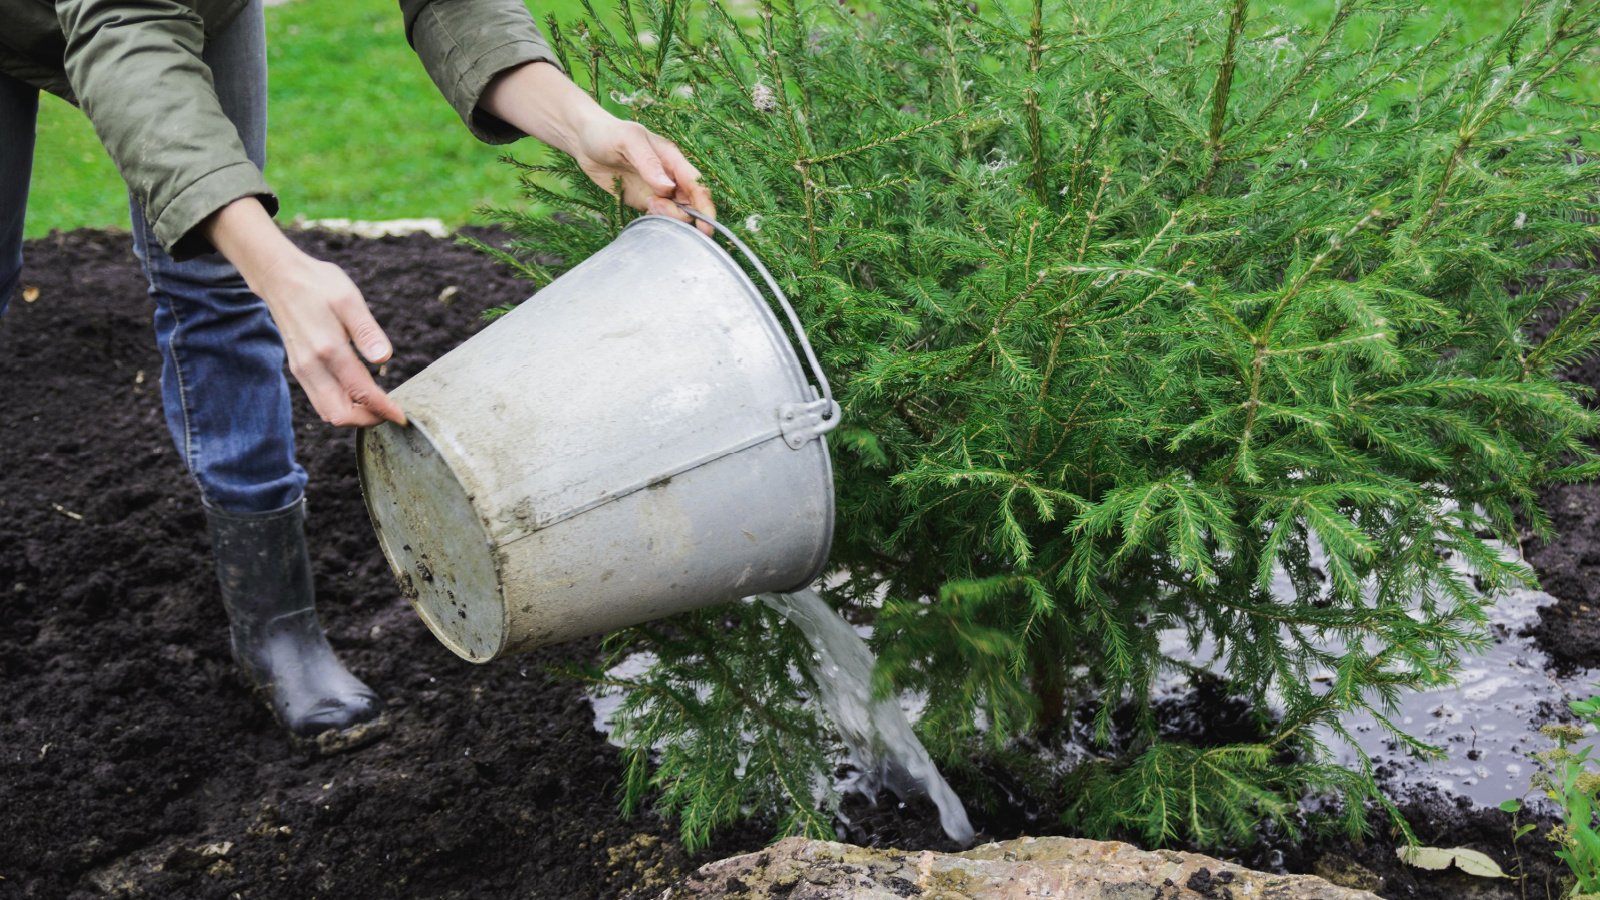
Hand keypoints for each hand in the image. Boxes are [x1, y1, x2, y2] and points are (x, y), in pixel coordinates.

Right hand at [203, 198, 405, 428]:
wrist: (280, 277)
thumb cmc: (319, 285)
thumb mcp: (349, 299)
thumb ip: (367, 331)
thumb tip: (384, 358)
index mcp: (328, 349)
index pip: (360, 392)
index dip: (383, 409)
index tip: (402, 416)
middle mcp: (311, 366)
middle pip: (338, 415)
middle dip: (367, 420)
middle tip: (390, 412)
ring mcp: (301, 370)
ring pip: (327, 412)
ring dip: (353, 416)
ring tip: (378, 406)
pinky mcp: (298, 369)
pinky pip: (320, 400)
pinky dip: (341, 406)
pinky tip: (358, 395)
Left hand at [571, 118, 716, 235]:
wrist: (583, 141)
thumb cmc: (607, 133)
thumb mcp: (628, 141)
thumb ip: (649, 163)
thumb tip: (669, 188)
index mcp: (672, 159)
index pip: (696, 185)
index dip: (705, 206)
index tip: (705, 226)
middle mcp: (670, 177)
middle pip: (690, 204)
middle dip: (683, 215)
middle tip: (655, 206)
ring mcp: (657, 191)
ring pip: (676, 213)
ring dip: (668, 218)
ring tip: (647, 205)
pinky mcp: (643, 202)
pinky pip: (659, 218)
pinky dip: (657, 221)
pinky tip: (643, 211)